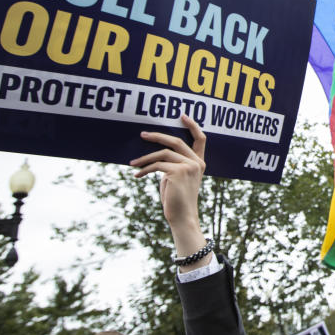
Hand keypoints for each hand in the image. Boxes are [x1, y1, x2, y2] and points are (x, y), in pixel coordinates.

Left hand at [130, 114, 206, 252]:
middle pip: (176, 141)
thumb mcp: (176, 178)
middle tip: (143, 134)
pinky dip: (144, 169)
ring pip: (163, 153)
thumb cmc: (176, 200)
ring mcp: (189, 166)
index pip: (201, 139)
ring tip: (133, 163)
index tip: (182, 116)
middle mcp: (196, 163)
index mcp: (199, 163)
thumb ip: (172, 164)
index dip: (192, 125)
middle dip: (158, 136)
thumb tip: (154, 153)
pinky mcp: (178, 172)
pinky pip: (157, 165)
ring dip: (145, 158)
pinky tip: (137, 174)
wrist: (181, 218)